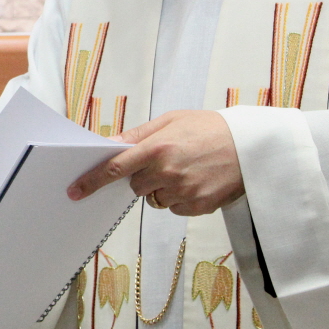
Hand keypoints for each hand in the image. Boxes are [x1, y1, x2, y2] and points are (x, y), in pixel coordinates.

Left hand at [67, 110, 243, 215]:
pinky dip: (180, 198)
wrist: (253, 146)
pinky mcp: (198, 207)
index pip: (115, 168)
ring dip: (162, 188)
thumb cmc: (210, 129)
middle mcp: (168, 172)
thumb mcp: (172, 121)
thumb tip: (109, 145)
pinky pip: (174, 208)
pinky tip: (197, 180)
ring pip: (154, 199)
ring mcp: (183, 192)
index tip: (75, 190)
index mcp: (158, 147)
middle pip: (135, 186)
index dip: (92, 181)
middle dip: (143, 177)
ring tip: (187, 169)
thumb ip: (138, 134)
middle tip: (166, 161)